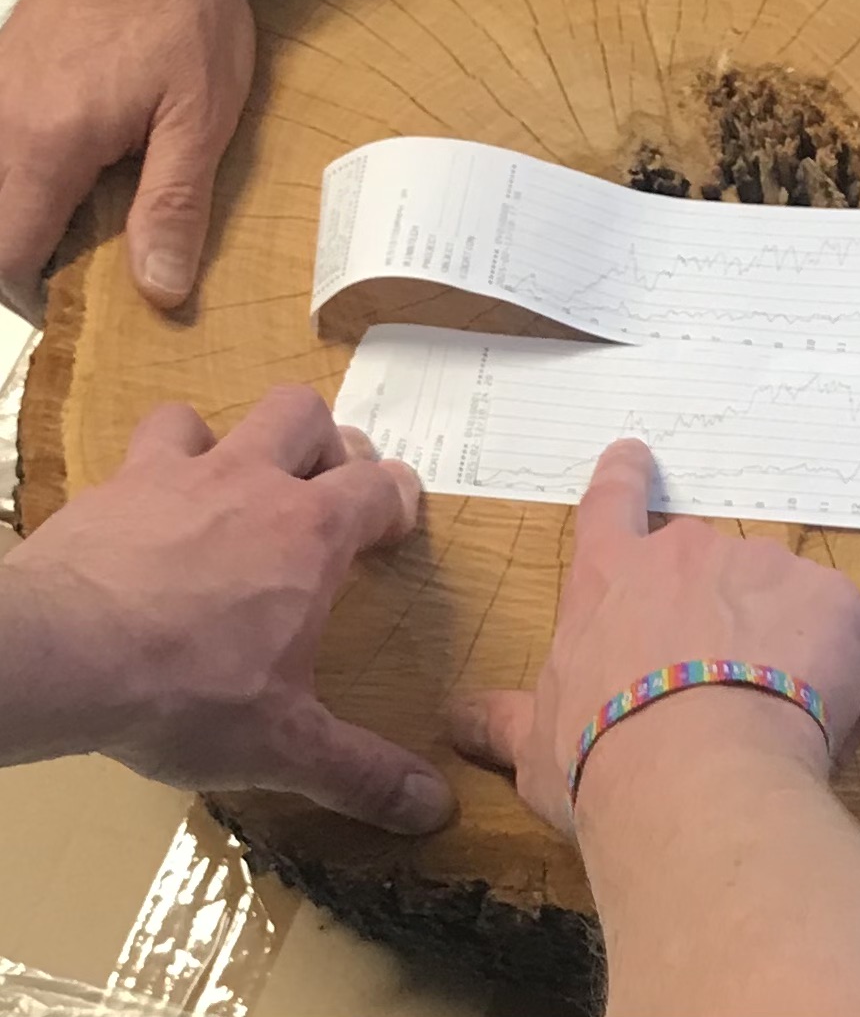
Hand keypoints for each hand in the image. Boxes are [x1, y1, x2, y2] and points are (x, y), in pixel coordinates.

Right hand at [0, 0, 254, 319]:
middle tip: (97, 275)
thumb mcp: (199, 121)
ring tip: (97, 226)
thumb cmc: (182, 16)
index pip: (6, 255)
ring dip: (31, 215)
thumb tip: (159, 289)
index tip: (81, 311)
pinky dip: (29, 174)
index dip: (37, 296)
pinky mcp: (5, 73)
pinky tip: (85, 175)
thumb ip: (172, 207)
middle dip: (32, 260)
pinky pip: (2, 144)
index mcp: (43, 146)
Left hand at [0, 386, 454, 834]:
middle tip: (321, 495)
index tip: (392, 531)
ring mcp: (177, 477)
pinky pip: (142, 448)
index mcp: (312, 533)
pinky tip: (151, 512)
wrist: (56, 657)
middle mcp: (252, 484)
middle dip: (323, 444)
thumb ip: (363, 772)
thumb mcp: (285, 746)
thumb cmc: (185, 692)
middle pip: (306, 416)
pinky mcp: (111, 490)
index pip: (380, 485)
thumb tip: (436, 808)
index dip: (395, 501)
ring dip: (234, 443)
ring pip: (221, 417)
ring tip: (232, 490)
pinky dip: (156, 469)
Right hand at [447, 439, 859, 836]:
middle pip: (707, 565)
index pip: (611, 505)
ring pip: (779, 600)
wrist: (696, 776)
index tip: (634, 454)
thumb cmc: (602, 759)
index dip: (623, 478)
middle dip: (716, 611)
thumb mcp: (536, 745)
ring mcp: (766, 567)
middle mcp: (689, 554)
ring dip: (778, 646)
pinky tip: (816, 728)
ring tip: (765, 722)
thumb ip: (505, 721)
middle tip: (714, 686)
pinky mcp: (834, 601)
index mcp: (611, 577)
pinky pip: (842, 636)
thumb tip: (458, 719)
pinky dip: (838, 675)